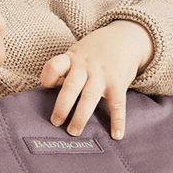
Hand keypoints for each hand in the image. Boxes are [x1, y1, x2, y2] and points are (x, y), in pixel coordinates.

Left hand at [40, 21, 153, 137]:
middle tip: (56, 123)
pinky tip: (116, 135)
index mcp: (72, 59)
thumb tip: (49, 89)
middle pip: (71, 87)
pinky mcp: (118, 84)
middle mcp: (86, 67)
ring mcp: (102, 76)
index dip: (48, 77)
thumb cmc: (95, 51)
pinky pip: (117, 104)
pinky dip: (117, 121)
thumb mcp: (77, 52)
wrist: (125, 37)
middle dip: (62, 106)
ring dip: (81, 117)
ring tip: (74, 131)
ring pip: (89, 98)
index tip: (47, 87)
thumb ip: (65, 69)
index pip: (54, 66)